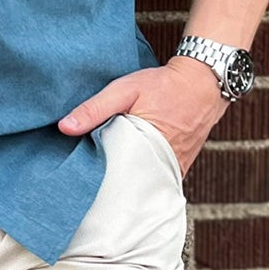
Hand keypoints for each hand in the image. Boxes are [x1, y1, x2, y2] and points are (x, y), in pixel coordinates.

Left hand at [57, 58, 227, 175]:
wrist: (203, 82)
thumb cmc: (164, 85)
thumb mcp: (124, 89)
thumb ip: (95, 108)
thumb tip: (65, 127)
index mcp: (146, 147)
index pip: (114, 176)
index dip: (97, 180)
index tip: (81, 182)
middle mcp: (163, 163)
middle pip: (130, 185)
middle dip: (111, 186)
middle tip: (90, 187)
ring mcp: (174, 168)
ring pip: (145, 184)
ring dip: (128, 182)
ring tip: (108, 184)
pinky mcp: (180, 166)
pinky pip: (159, 179)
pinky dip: (145, 179)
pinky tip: (131, 174)